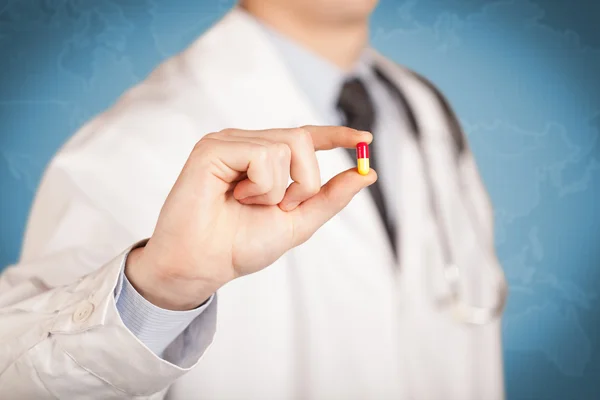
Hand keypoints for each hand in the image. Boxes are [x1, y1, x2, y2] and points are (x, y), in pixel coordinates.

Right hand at [125, 126, 375, 309]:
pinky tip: (236, 197)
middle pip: (302, 139)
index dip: (336, 135)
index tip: (366, 140)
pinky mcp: (213, 147)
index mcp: (264, 159)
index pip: (305, 136)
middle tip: (278, 207)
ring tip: (248, 204)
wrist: (204, 265)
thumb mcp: (298, 223)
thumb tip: (369, 174)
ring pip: (287, 146)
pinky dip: (261, 185)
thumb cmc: (240, 245)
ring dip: (279, 188)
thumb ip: (330, 198)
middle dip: (304, 182)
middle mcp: (247, 143)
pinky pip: (263, 155)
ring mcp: (230, 142)